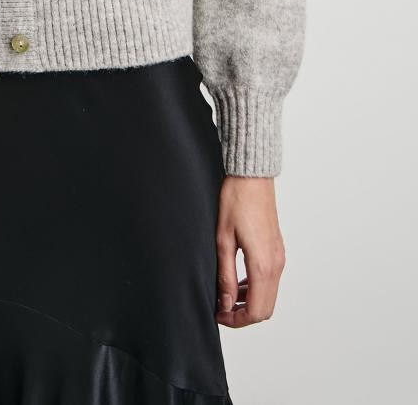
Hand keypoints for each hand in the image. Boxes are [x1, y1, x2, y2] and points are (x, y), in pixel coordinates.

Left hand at [214, 174, 286, 326]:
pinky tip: (236, 279)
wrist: (252, 177)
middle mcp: (276, 264)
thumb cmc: (236, 201)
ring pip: (268, 295)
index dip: (236, 320)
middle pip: (265, 309)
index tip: (218, 315)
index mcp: (262, 265)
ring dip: (249, 301)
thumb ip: (225, 275)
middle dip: (243, 315)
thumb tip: (225, 303)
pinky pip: (270, 280)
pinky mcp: (277, 250)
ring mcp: (279, 257)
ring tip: (225, 293)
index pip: (255, 311)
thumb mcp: (223, 239)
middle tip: (221, 308)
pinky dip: (255, 288)